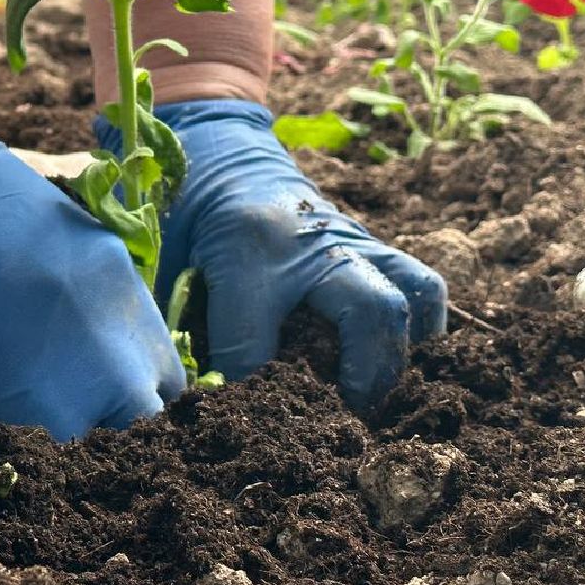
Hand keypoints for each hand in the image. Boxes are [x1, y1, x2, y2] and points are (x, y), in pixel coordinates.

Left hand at [102, 100, 447, 409]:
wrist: (221, 162)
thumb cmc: (187, 222)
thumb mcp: (164, 265)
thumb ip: (177, 328)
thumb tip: (188, 403)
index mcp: (247, 246)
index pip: (252, 343)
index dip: (243, 390)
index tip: (232, 412)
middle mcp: (314, 242)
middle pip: (370, 311)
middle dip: (365, 378)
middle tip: (341, 421)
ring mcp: (352, 241)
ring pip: (409, 295)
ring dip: (399, 355)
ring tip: (371, 395)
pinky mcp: (374, 249)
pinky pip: (420, 288)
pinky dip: (418, 329)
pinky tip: (392, 360)